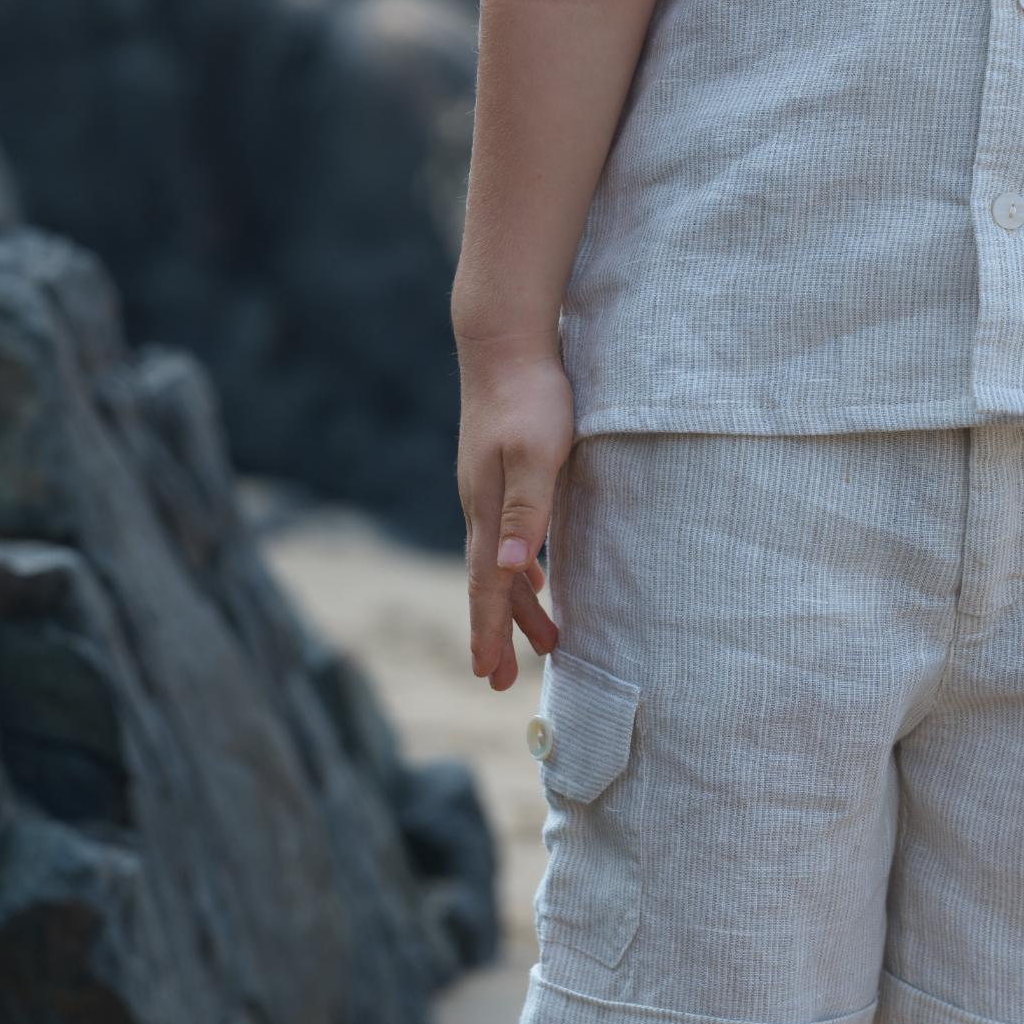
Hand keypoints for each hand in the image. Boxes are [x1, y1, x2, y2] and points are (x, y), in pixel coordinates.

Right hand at [458, 344, 574, 687]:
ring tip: (543, 638)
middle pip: (488, 583)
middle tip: (500, 682)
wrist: (504, 341)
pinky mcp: (499, 470)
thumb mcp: (536, 455)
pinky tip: (532, 571)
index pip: (485, 586)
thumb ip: (526, 514)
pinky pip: (508, 535)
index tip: (487, 677)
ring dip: (516, 603)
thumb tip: (510, 571)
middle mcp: (481, 506)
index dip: (488, 633)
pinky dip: (520, 566)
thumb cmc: (530, 396)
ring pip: (500, 561)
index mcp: (488, 510)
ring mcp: (487, 487)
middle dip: (496, 633)